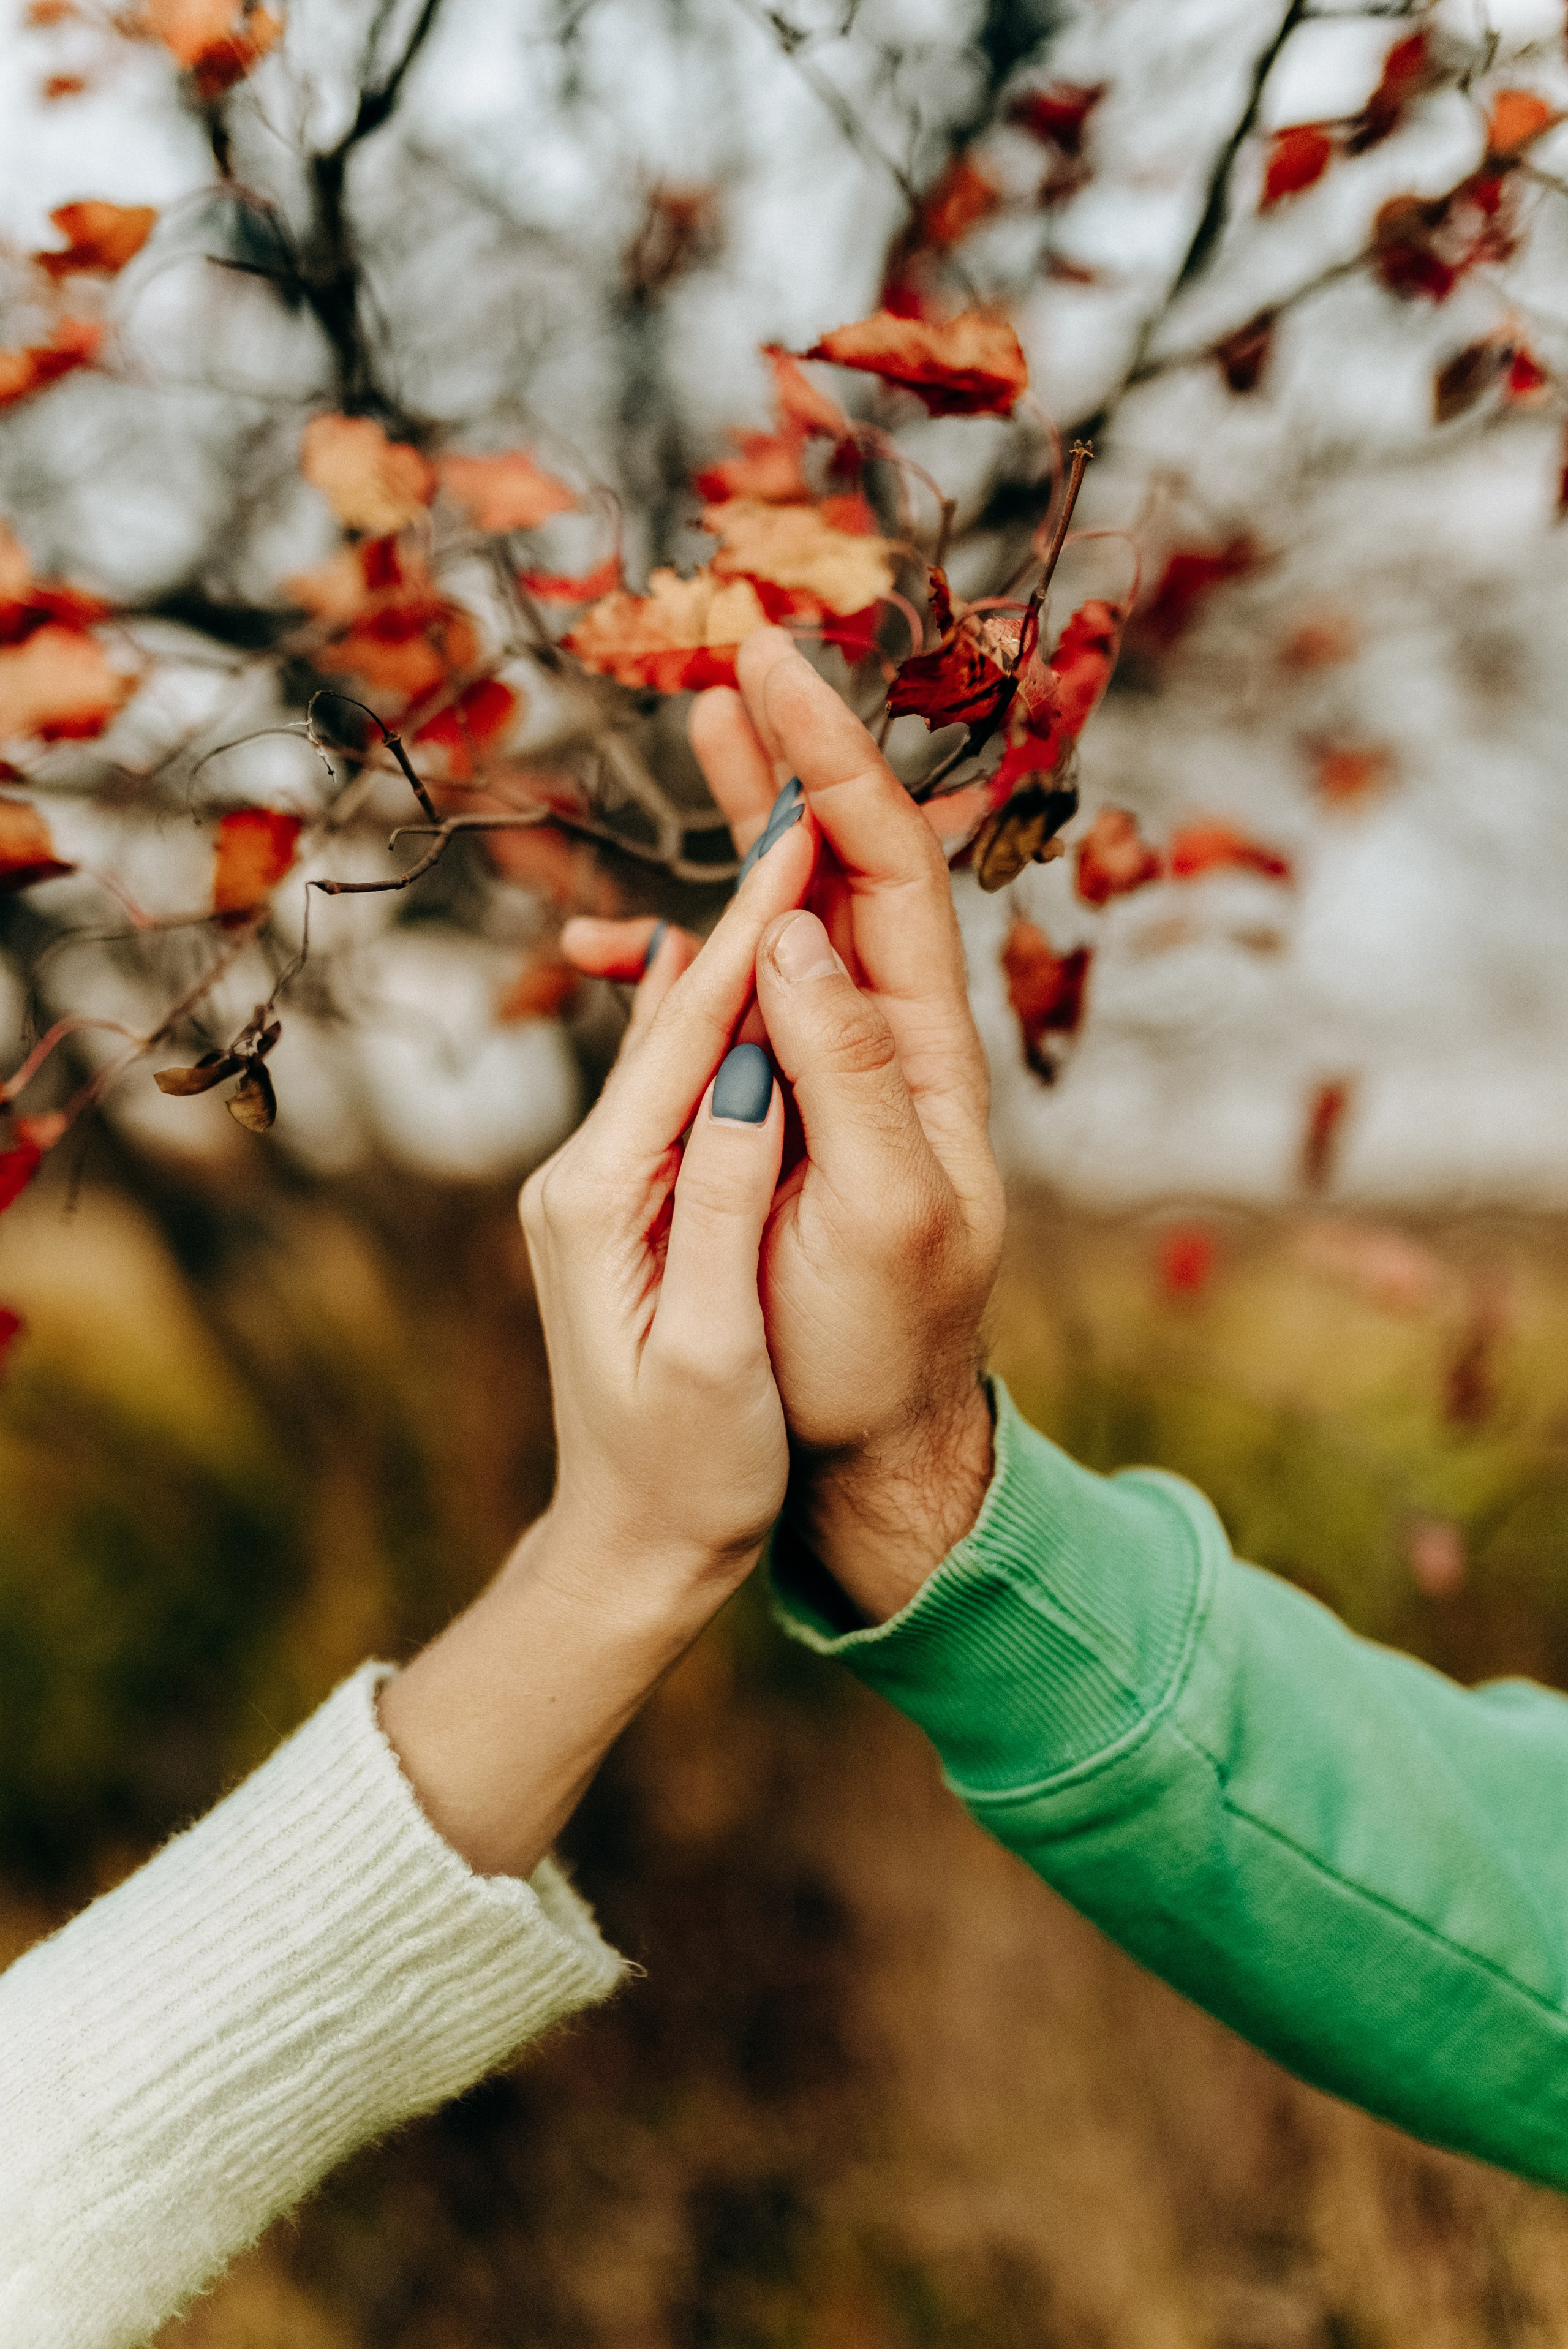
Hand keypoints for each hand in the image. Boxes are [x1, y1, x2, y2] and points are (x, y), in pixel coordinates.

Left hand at [380, 807, 813, 1874]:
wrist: (630, 1548)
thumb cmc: (689, 1473)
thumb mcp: (716, 1352)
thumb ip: (724, 1198)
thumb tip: (751, 1062)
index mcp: (602, 1199)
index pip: (689, 1036)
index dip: (753, 927)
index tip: (803, 817)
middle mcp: (581, 1172)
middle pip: (676, 1016)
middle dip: (739, 903)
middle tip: (792, 780)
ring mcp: (595, 1184)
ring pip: (676, 1042)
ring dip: (731, 947)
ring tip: (778, 840)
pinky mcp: (619, 1203)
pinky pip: (673, 1087)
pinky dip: (713, 1018)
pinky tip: (718, 957)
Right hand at [565, 629, 1005, 1624]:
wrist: (870, 1441)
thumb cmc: (881, 1346)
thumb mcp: (883, 1218)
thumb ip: (849, 1076)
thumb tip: (794, 932)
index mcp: (924, 1054)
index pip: (891, 871)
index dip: (836, 764)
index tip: (776, 678)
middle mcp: (887, 1041)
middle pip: (847, 866)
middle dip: (795, 759)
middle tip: (736, 660)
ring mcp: (835, 1071)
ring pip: (791, 920)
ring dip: (744, 831)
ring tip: (696, 739)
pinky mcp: (784, 1110)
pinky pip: (739, 1005)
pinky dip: (686, 958)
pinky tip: (623, 943)